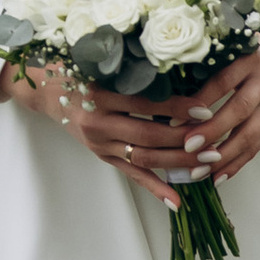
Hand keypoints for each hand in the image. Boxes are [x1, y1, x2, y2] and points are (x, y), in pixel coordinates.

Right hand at [0, 43, 259, 207]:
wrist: (44, 89)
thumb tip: (180, 63)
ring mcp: (99, 144)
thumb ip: (132, 65)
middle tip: (215, 142)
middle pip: (149, 137)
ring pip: (144, 159)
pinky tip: (177, 200)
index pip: (146, 105)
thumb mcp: (99, 59)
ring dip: (177, 164)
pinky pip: (131, 175)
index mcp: (99, 94)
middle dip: (185, 142)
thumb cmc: (76, 66)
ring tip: (207, 164)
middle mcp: (97, 123)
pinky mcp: (101, 156)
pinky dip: (154, 188)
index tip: (204, 108)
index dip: (176, 109)